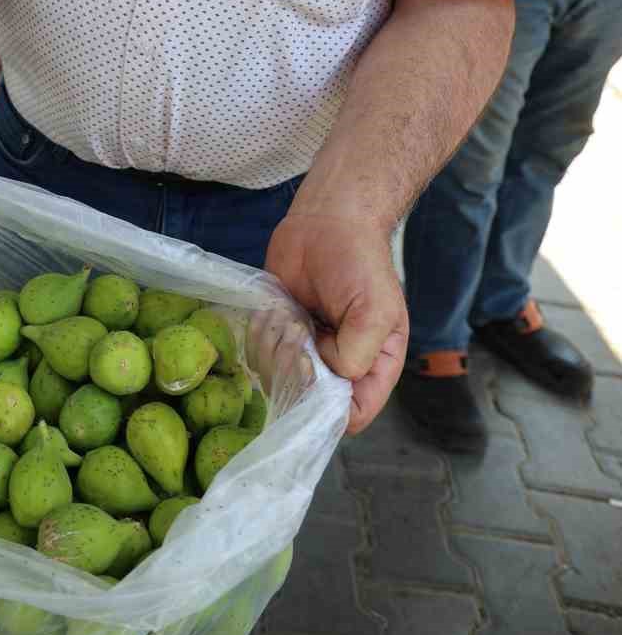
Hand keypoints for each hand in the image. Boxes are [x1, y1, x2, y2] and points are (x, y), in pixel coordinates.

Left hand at [264, 210, 407, 434]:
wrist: (327, 220)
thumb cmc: (359, 262)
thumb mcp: (375, 310)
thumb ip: (359, 354)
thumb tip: (327, 377)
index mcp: (373, 365)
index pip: (354, 414)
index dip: (331, 408)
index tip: (314, 373)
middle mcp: (338, 364)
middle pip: (310, 403)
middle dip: (296, 371)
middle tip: (299, 333)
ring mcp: (306, 349)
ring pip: (279, 380)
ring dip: (275, 350)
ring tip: (288, 316)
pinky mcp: (278, 331)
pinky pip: (259, 355)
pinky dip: (260, 336)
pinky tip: (272, 312)